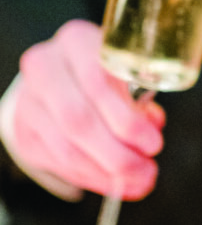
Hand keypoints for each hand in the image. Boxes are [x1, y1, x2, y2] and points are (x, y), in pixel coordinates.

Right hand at [6, 19, 164, 199]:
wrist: (59, 75)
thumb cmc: (104, 71)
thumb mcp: (125, 71)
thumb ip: (140, 96)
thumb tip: (152, 127)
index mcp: (77, 41)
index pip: (99, 83)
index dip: (128, 121)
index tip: (153, 144)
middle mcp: (45, 67)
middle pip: (79, 121)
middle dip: (118, 155)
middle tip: (147, 171)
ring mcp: (29, 101)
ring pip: (67, 149)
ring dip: (106, 173)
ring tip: (137, 182)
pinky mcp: (25, 132)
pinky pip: (58, 164)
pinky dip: (91, 178)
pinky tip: (113, 182)